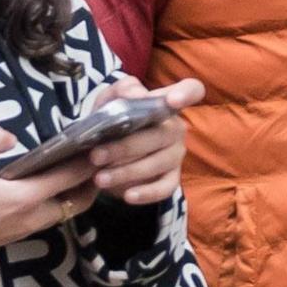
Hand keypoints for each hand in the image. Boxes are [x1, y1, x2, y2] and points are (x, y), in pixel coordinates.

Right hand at [0, 130, 99, 281]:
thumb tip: (12, 135)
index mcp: (25, 198)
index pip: (71, 177)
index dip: (90, 161)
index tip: (103, 145)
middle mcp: (33, 217)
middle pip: (78, 200)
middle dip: (92, 181)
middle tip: (95, 159)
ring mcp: (25, 230)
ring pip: (65, 212)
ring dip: (76, 194)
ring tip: (75, 171)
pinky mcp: (14, 237)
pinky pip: (48, 219)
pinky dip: (59, 203)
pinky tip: (48, 188)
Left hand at [84, 77, 204, 204]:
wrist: (98, 152)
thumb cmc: (109, 120)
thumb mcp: (108, 100)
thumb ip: (122, 90)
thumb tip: (137, 95)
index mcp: (165, 103)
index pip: (191, 90)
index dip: (186, 93)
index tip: (173, 100)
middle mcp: (176, 128)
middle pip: (161, 135)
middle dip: (126, 147)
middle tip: (96, 155)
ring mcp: (175, 154)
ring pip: (158, 163)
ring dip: (127, 172)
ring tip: (100, 178)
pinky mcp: (171, 178)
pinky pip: (165, 188)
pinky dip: (146, 193)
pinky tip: (128, 196)